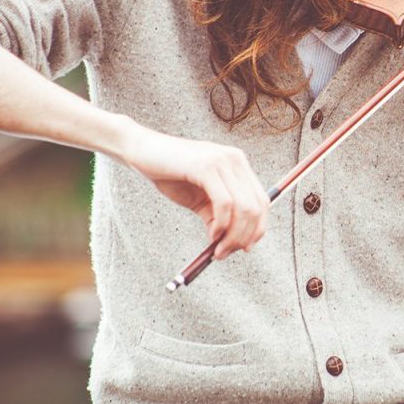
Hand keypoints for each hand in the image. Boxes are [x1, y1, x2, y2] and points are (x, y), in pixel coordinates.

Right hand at [119, 124, 268, 259]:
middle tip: (225, 253)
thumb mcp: (199, 198)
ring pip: (244, 208)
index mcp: (238, 165)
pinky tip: (212, 234)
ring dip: (233, 236)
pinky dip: (221, 225)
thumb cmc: (169, 173)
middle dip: (244, 236)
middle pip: (257, 207)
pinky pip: (225, 203)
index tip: (244, 248)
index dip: (258, 228)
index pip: (262, 201)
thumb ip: (217, 215)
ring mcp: (223, 161)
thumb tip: (230, 243)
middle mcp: (235, 160)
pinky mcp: (207, 166)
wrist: (141, 150)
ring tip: (217, 249)